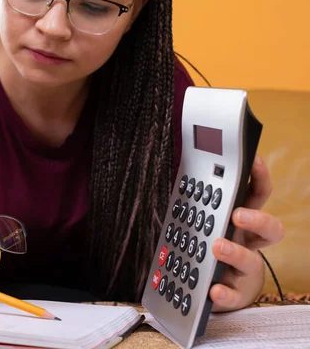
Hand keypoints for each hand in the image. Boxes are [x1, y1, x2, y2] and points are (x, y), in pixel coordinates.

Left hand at [210, 155, 283, 311]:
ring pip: (251, 261)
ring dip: (235, 253)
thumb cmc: (211, 248)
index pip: (255, 196)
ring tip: (218, 247)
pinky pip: (230, 294)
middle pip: (268, 228)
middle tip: (237, 214)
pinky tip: (213, 290)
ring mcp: (243, 269)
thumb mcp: (205, 222)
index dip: (259, 177)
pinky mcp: (232, 293)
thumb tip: (185, 173)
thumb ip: (199, 203)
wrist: (212, 287)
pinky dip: (223, 293)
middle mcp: (247, 243)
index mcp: (239, 221)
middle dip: (256, 219)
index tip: (253, 159)